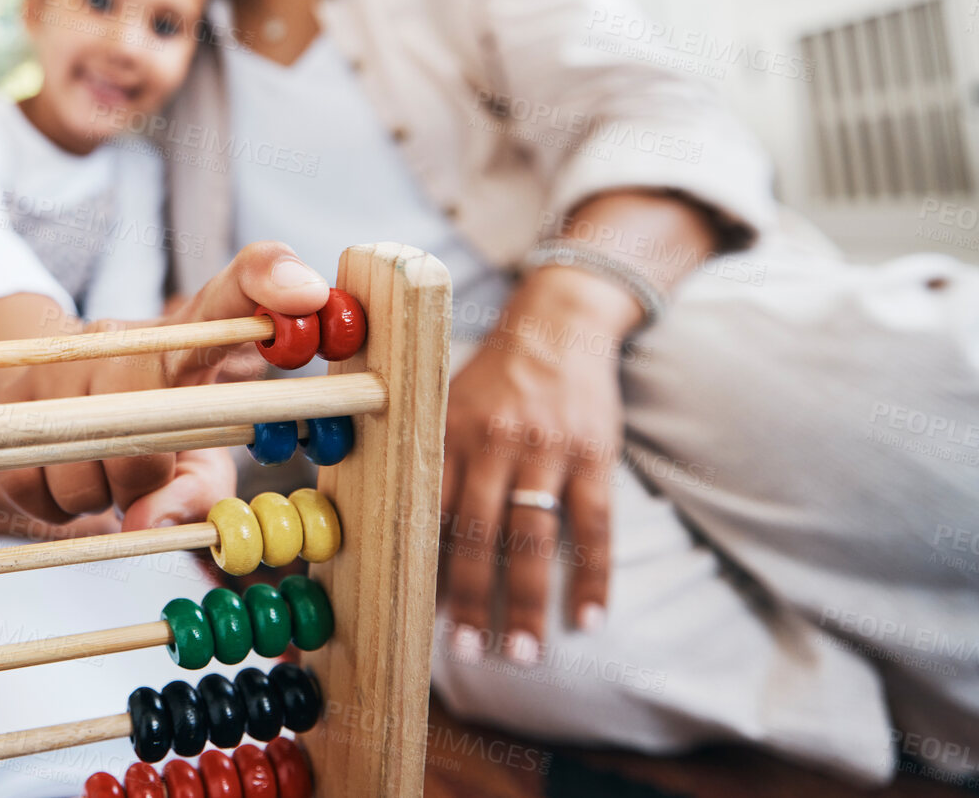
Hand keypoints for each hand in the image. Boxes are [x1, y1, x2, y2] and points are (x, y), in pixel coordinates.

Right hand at [0, 241, 330, 530]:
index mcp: (187, 341)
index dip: (270, 282)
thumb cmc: (155, 426)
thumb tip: (144, 527)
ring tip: (108, 474)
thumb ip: (197, 492)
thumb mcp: (199, 455)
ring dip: (95, 499)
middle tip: (149, 474)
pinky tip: (68, 479)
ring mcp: (59, 363)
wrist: (56, 382)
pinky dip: (52, 505)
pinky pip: (30, 483)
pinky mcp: (9, 395)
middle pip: (140, 430)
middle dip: (143, 477)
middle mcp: (122, 339)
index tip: (306, 294)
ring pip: (78, 471)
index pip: (235, 290)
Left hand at [440, 267, 631, 664]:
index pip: (430, 507)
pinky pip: (595, 525)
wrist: (557, 325)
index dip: (422, 561)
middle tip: (469, 651)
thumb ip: (420, 452)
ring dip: (529, 601)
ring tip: (524, 653)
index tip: (411, 612)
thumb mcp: (443, 401)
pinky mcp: (594, 454)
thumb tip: (383, 515)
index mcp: (449, 431)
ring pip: (534, 537)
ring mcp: (547, 450)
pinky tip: (589, 619)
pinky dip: (593, 576)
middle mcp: (495, 442)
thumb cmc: (491, 379)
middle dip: (472, 597)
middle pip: (480, 532)